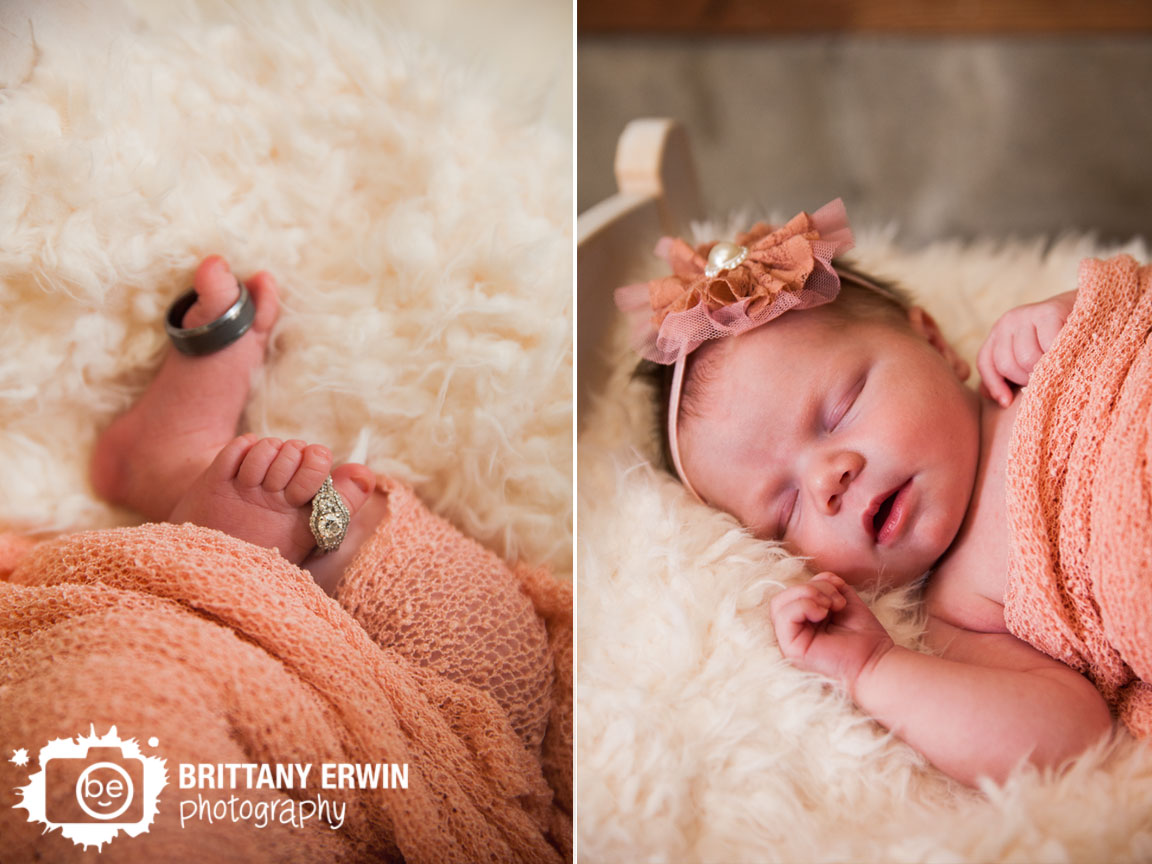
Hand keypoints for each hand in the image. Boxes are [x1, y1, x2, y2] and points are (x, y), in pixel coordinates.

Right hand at [769, 572, 893, 694]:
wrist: (875, 661)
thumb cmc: (863, 636)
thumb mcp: (844, 599)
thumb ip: (829, 584)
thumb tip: (819, 577)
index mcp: (803, 621)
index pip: (792, 593)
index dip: (815, 584)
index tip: (840, 596)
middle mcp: (793, 631)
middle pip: (783, 596)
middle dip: (811, 588)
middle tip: (835, 601)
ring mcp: (790, 641)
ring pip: (779, 604)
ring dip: (808, 595)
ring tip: (831, 607)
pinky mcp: (791, 649)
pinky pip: (784, 616)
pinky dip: (803, 606)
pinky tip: (823, 614)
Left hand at [976, 290, 1075, 406]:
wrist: (1090, 311)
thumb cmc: (1057, 342)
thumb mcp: (1029, 356)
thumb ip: (1008, 376)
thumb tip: (996, 398)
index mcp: (999, 332)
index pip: (986, 363)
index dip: (995, 386)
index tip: (1007, 402)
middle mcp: (1008, 321)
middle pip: (1007, 364)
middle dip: (1025, 379)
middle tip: (1045, 379)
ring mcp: (1027, 314)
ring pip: (1026, 358)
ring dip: (1043, 371)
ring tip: (1057, 369)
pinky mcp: (1049, 312)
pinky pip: (1048, 346)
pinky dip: (1058, 358)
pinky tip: (1069, 359)